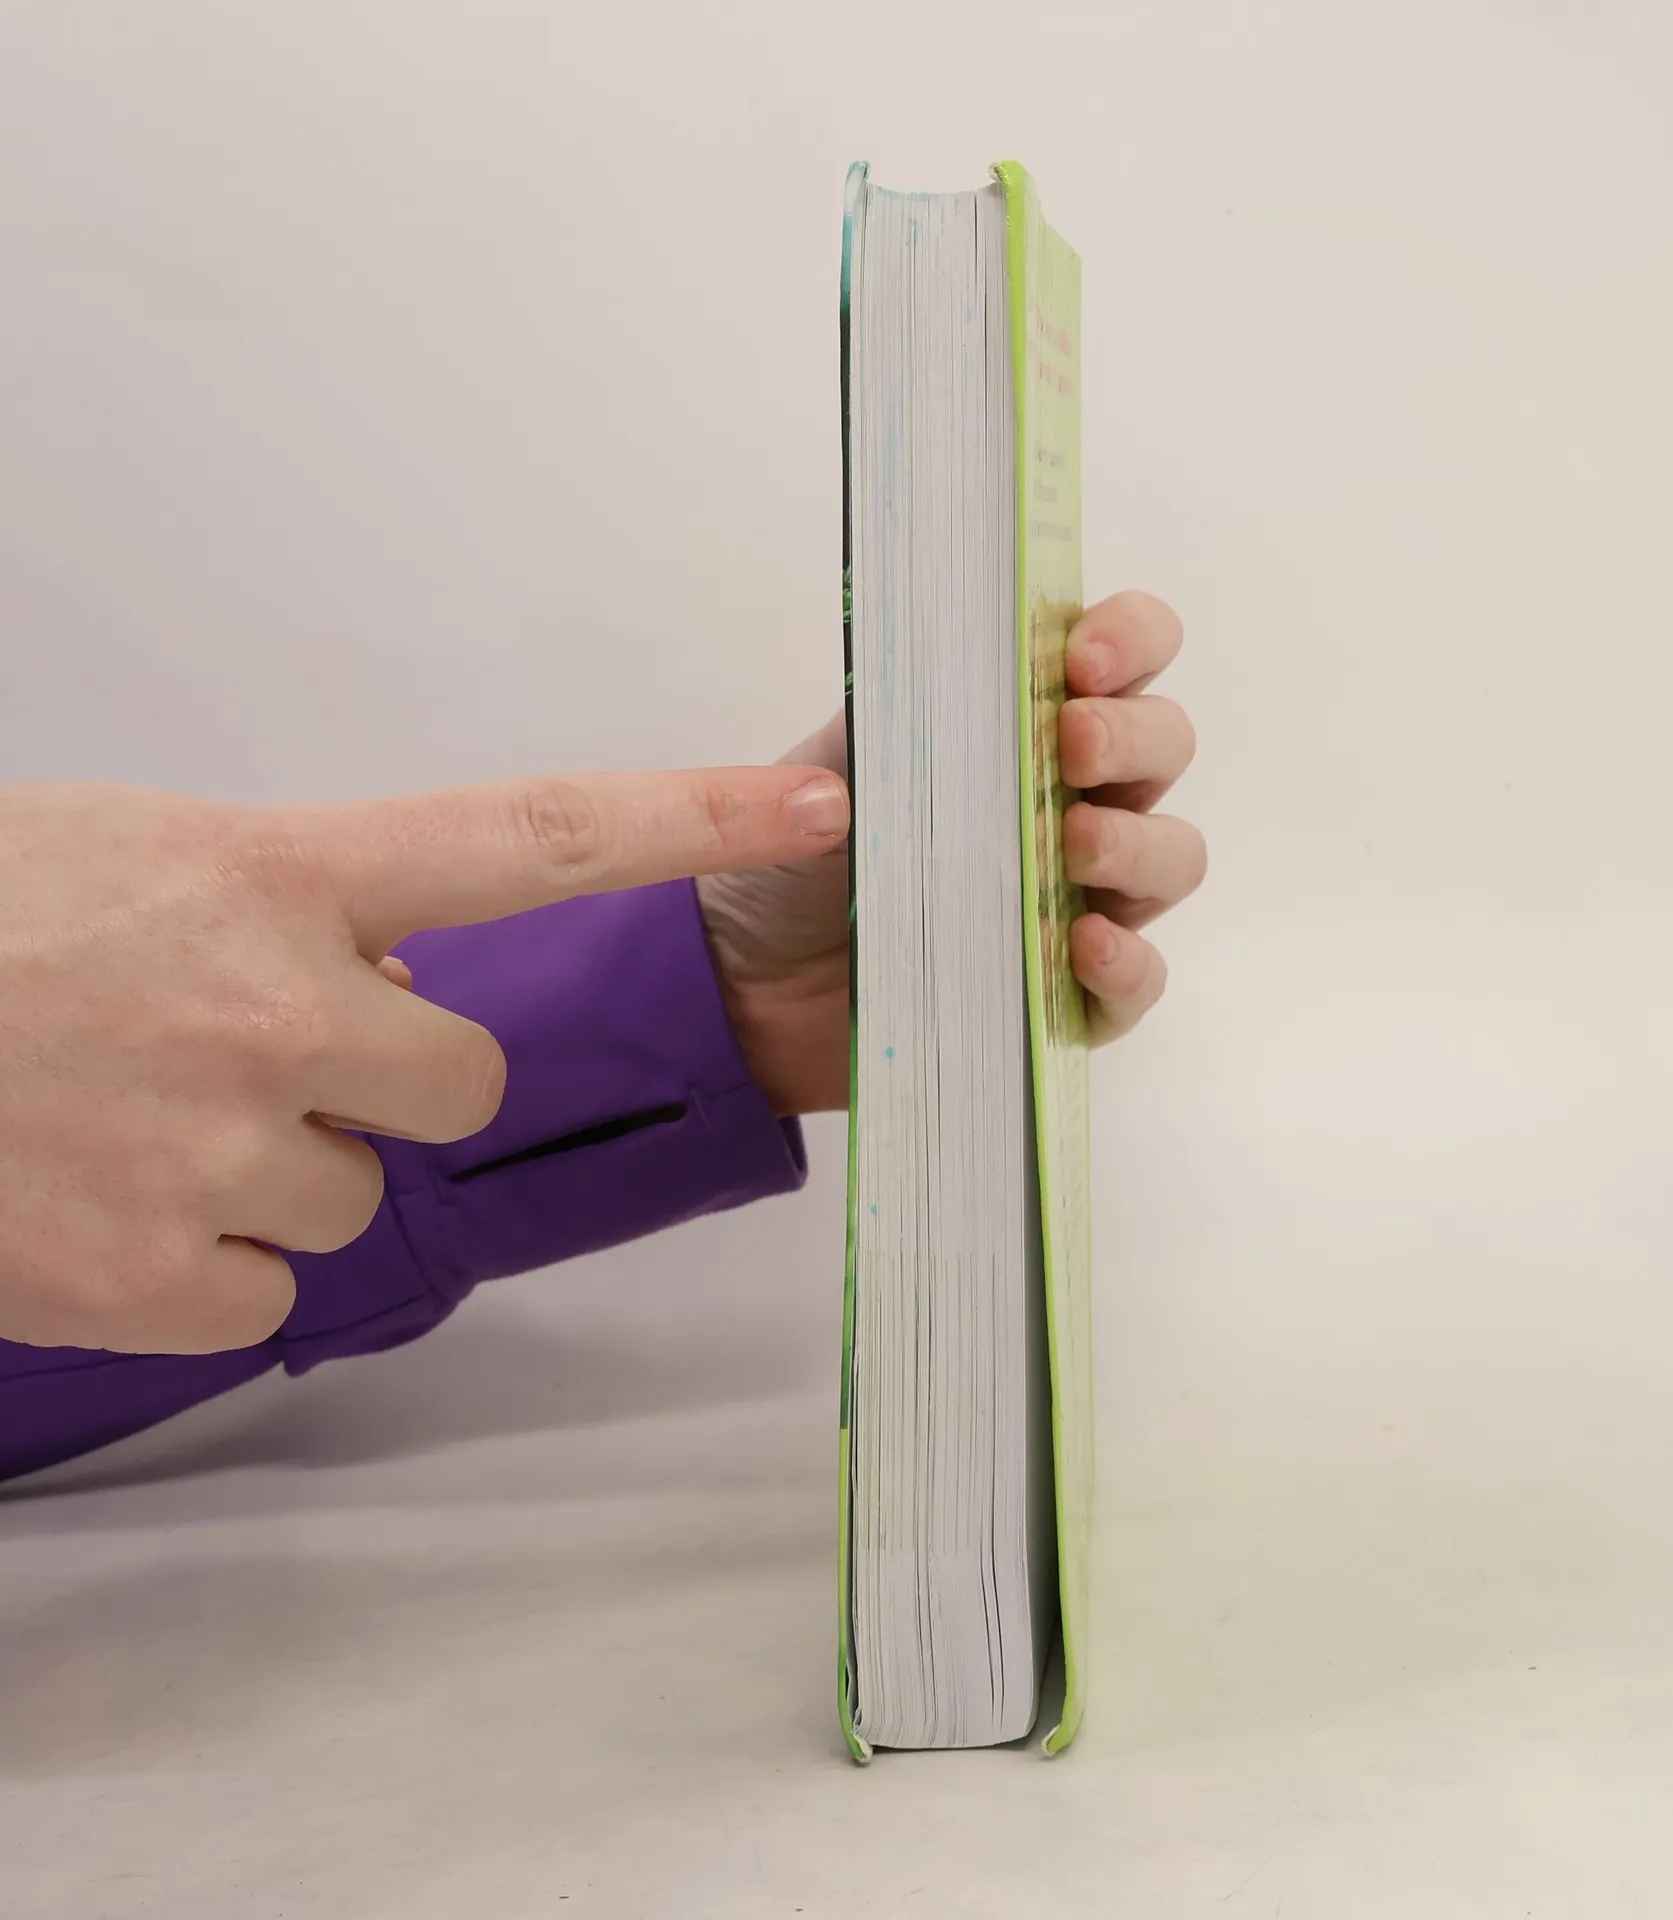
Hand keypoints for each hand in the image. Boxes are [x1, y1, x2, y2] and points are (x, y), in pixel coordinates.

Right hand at [0, 765, 849, 1352]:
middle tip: (267, 1057)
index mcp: (274, 875)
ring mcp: (218, 1153)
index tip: (823, 811)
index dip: (692, 821)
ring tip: (141, 1117)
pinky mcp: (155, 1281)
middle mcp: (272, 1009)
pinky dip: (206, 1261)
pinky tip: (104, 1200)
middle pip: (461, 1084)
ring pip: (359, 1192)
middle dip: (391, 1082)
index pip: (531, 834)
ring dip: (279, 1169)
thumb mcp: (147, 861)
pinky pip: (269, 1289)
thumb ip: (300, 913)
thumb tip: (406, 986)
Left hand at [698, 591, 1204, 1112]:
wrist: (746, 979)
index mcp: (1026, 722)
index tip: (1083, 660)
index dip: (1130, 639)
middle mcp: (1073, 799)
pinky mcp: (1067, 994)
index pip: (1127, 652)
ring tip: (1073, 845)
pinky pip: (1139, 980)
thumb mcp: (837, 763)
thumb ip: (899, 712)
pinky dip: (1127, 960)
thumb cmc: (799, 853)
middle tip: (1072, 743)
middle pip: (1165, 746)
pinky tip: (1081, 945)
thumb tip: (950, 681)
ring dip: (1139, 841)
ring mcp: (1081, 896)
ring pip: (1173, 856)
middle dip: (1132, 734)